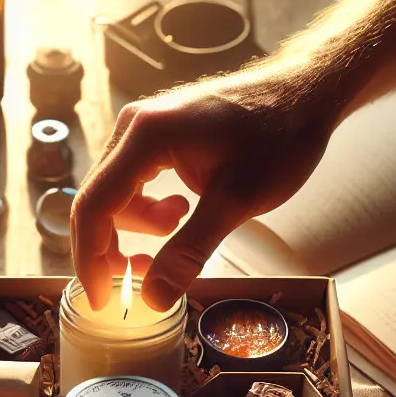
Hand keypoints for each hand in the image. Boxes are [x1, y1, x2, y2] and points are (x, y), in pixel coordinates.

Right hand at [72, 67, 342, 309]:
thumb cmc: (279, 137)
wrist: (305, 94)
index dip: (91, 259)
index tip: (100, 301)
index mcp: (146, 135)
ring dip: (138, 227)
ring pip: (116, 194)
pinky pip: (134, 182)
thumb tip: (153, 297)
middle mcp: (134, 126)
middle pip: (97, 200)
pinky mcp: (157, 135)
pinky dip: (149, 210)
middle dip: (111, 248)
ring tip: (181, 226)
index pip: (95, 205)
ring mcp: (143, 128)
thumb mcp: (236, 201)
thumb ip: (190, 250)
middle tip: (139, 281)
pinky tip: (183, 211)